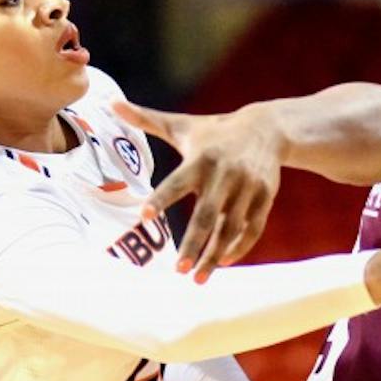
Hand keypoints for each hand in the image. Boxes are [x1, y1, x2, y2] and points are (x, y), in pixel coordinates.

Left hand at [113, 99, 281, 279]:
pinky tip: (224, 262)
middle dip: (193, 245)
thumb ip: (146, 119)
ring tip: (198, 278)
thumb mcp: (182, 125)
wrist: (268, 128)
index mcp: (200, 159)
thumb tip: (112, 102)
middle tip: (177, 271)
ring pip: (231, 228)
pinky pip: (253, 228)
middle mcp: (224, 175)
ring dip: (215, 255)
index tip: (143, 217)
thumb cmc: (214, 131)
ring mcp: (248, 187)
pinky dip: (240, 247)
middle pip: (207, 215)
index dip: (160, 199)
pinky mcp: (266, 197)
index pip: (176, 183)